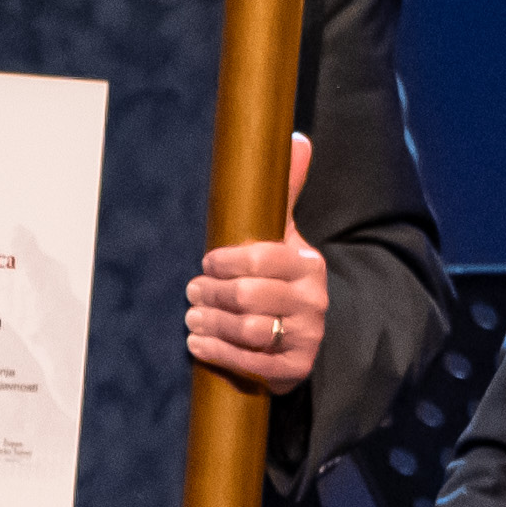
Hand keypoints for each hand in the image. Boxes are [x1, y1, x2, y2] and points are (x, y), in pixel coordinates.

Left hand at [184, 133, 327, 394]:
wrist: (301, 334)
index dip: (224, 262)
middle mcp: (313, 301)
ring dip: (210, 323)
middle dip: (211, 293)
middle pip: (248, 296)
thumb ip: (285, 191)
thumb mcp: (283, 235)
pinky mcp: (296, 369)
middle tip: (192, 291)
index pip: (261, 258)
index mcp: (307, 264)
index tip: (206, 263)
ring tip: (192, 318)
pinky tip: (198, 343)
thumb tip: (297, 138)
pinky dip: (218, 353)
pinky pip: (253, 363)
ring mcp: (307, 337)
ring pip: (248, 330)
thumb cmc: (279, 279)